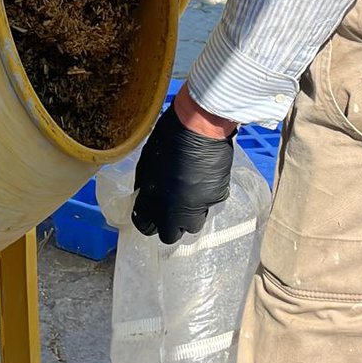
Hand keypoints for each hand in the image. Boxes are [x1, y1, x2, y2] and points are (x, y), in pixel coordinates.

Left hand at [132, 103, 235, 244]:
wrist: (200, 127)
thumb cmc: (168, 136)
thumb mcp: (147, 161)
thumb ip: (146, 184)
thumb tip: (145, 195)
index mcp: (152, 200)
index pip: (144, 227)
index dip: (147, 220)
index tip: (150, 213)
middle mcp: (174, 211)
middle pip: (170, 235)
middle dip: (170, 225)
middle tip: (171, 209)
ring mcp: (197, 207)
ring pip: (192, 226)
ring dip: (189, 215)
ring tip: (190, 196)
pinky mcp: (217, 199)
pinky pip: (209, 206)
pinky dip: (206, 198)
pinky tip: (204, 180)